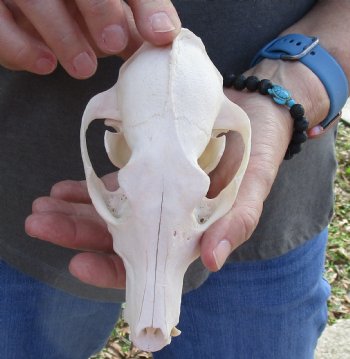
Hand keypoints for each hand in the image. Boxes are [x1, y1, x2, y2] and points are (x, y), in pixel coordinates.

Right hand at [0, 0, 180, 77]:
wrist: (25, 8)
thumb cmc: (76, 10)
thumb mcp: (107, 11)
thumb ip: (133, 21)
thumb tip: (164, 41)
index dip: (146, 6)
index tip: (160, 35)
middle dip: (99, 9)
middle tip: (113, 42)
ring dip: (64, 34)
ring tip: (84, 68)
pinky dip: (21, 47)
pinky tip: (45, 65)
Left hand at [25, 59, 329, 287]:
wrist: (255, 108)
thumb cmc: (260, 148)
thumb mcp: (254, 183)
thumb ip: (237, 220)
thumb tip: (211, 260)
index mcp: (193, 230)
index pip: (150, 262)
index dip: (114, 269)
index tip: (79, 263)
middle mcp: (170, 217)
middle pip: (118, 236)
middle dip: (77, 232)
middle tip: (40, 223)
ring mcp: (156, 192)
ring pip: (110, 211)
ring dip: (75, 210)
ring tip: (43, 205)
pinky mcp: (148, 168)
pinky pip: (115, 184)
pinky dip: (88, 187)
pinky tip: (63, 187)